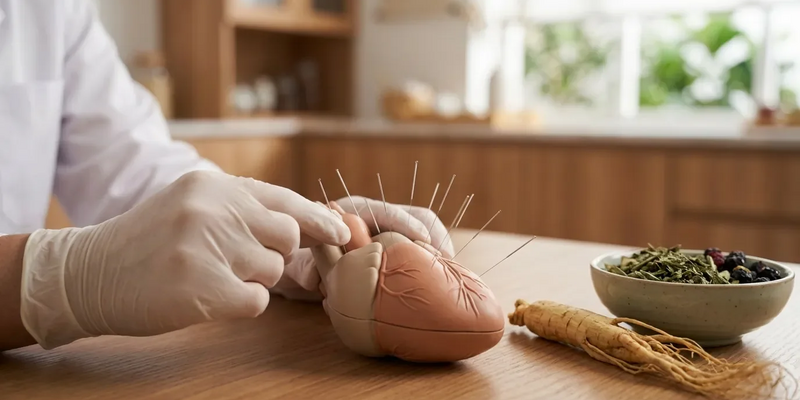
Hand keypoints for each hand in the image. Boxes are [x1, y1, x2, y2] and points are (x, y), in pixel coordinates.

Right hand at [20, 171, 349, 348]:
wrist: (87, 275)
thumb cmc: (146, 242)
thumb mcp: (190, 205)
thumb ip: (240, 207)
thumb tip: (306, 223)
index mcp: (212, 185)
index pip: (284, 200)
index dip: (318, 219)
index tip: (343, 232)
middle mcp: (213, 209)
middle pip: (287, 235)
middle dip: (276, 253)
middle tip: (245, 262)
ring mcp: (208, 248)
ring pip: (273, 270)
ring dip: (252, 279)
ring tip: (211, 275)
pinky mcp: (203, 289)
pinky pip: (257, 301)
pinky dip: (242, 304)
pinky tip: (208, 297)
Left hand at [270, 195, 454, 300]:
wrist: (299, 259)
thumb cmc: (299, 256)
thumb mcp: (298, 262)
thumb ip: (305, 267)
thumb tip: (314, 279)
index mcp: (352, 212)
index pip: (384, 211)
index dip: (404, 223)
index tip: (421, 239)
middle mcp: (375, 218)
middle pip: (414, 215)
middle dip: (434, 234)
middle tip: (447, 259)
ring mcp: (389, 233)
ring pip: (424, 233)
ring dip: (439, 251)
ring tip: (452, 274)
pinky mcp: (398, 250)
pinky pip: (422, 252)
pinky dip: (433, 264)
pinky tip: (442, 283)